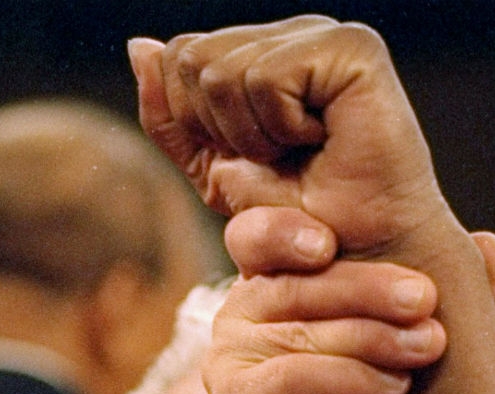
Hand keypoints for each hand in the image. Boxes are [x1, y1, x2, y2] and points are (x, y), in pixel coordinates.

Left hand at [129, 17, 454, 260]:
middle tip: (274, 157)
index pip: (176, 55)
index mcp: (262, 51)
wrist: (354, 258)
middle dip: (216, 128)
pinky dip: (277, 128)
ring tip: (298, 151)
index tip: (247, 156)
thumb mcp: (210, 168)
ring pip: (219, 70)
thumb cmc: (294, 219)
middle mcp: (294, 33)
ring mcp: (324, 34)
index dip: (190, 120)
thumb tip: (140, 46)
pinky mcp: (352, 48)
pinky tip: (318, 139)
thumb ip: (169, 113)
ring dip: (249, 135)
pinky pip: (263, 78)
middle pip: (190, 57)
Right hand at [205, 207, 445, 393]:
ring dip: (373, 337)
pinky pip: (292, 379)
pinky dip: (349, 379)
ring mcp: (228, 366)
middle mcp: (238, 320)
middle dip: (369, 288)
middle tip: (428, 300)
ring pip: (300, 330)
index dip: (286, 229)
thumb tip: (491, 247)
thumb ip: (440, 294)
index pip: (262, 237)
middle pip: (297, 283)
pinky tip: (391, 385)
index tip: (331, 240)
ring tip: (430, 347)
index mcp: (272, 288)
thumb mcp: (411, 343)